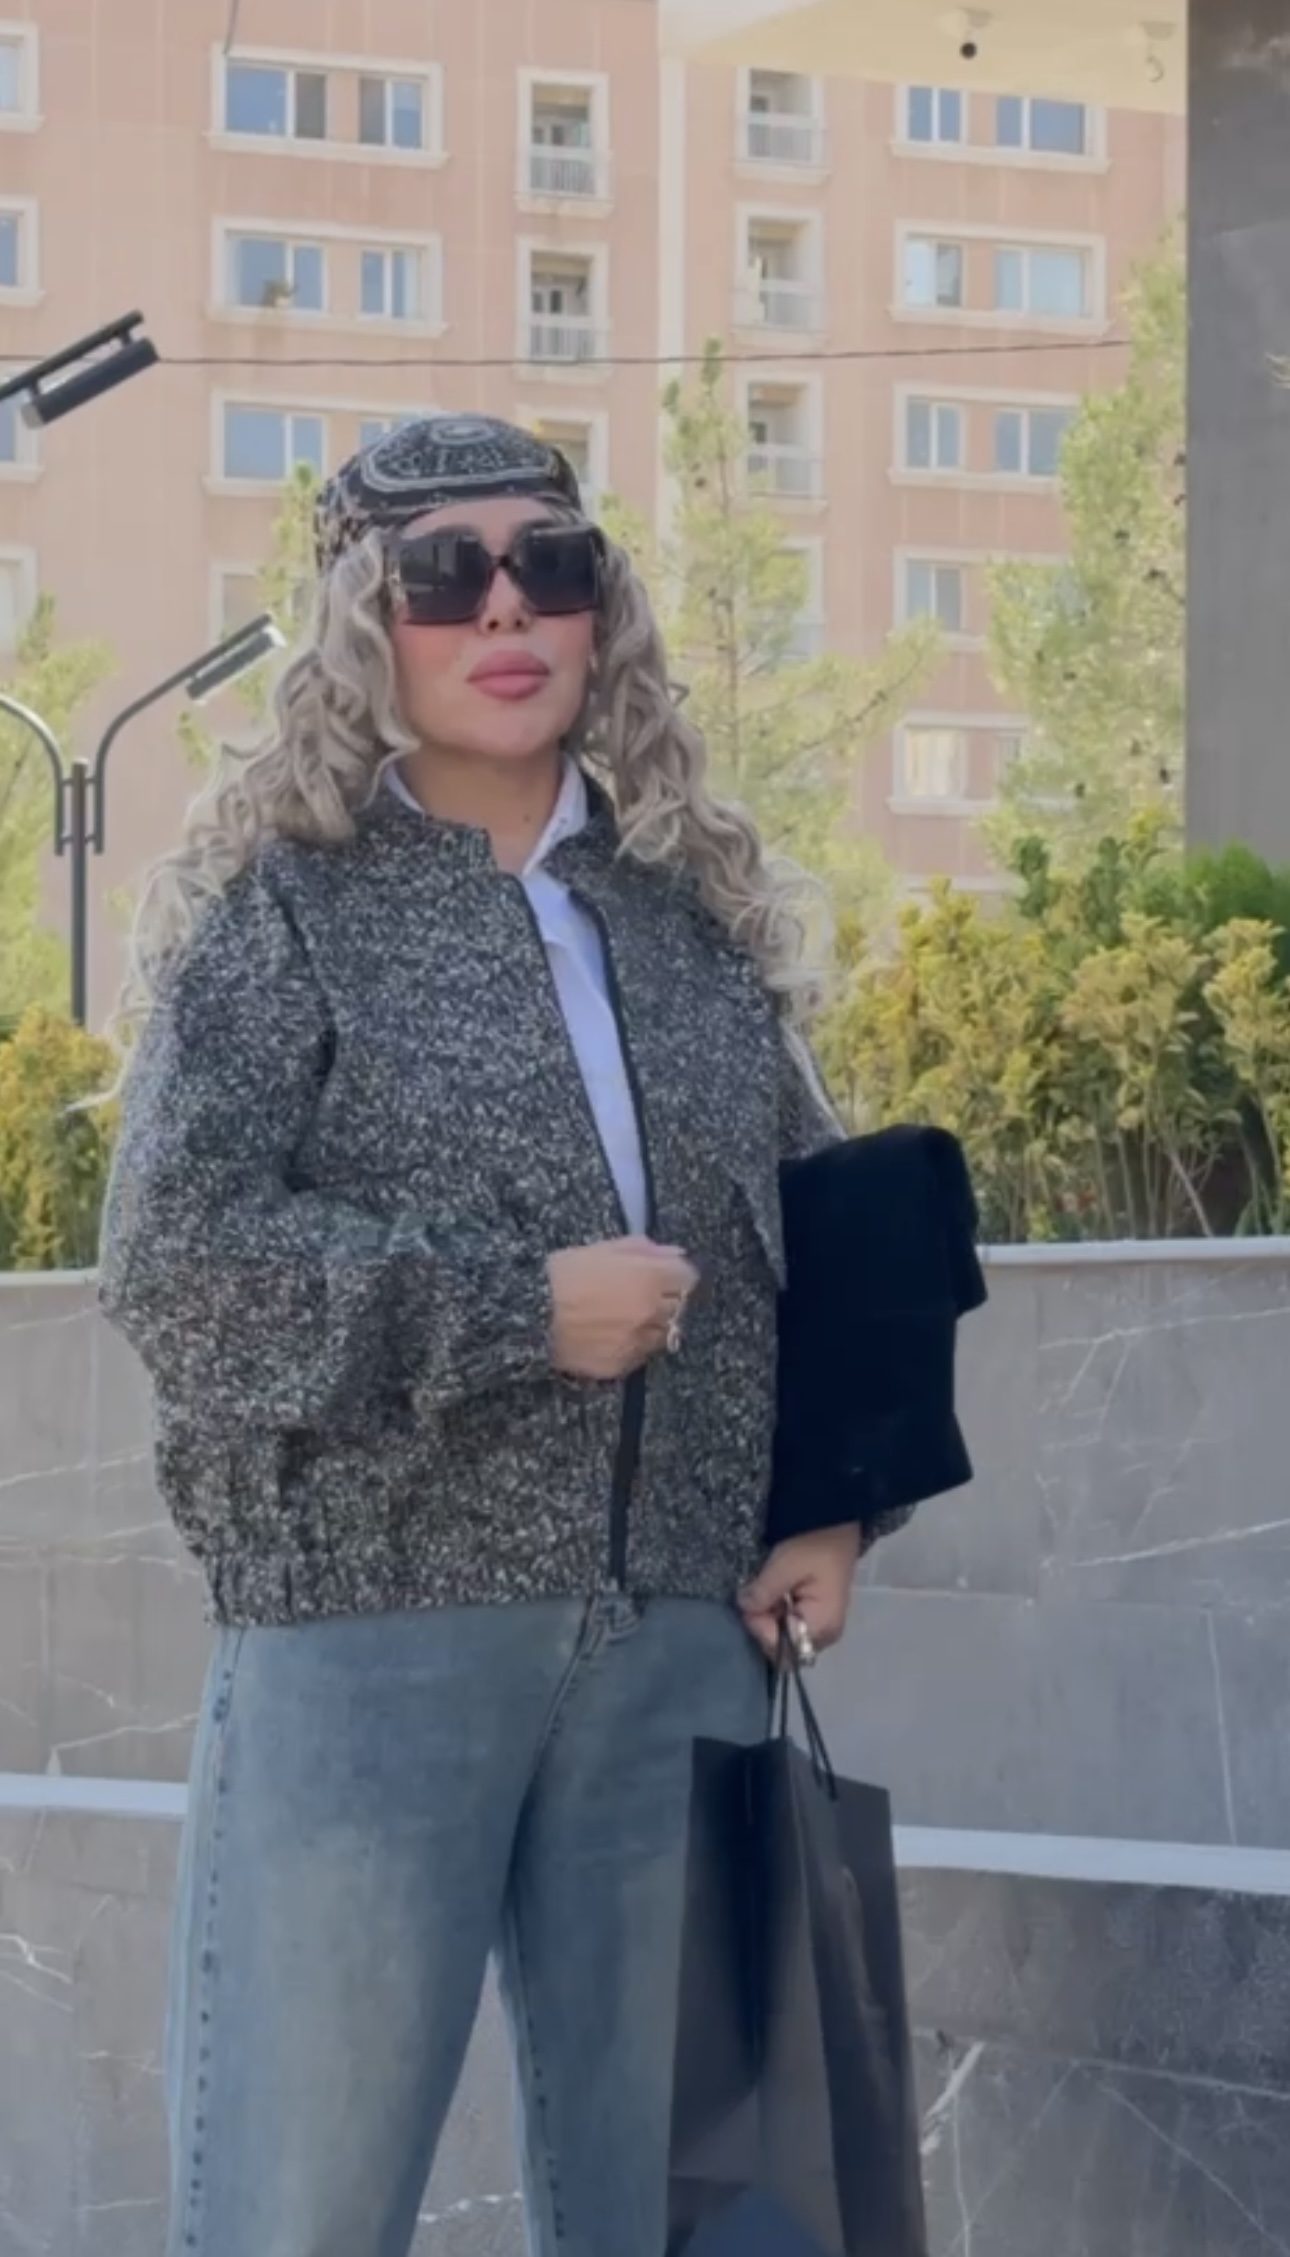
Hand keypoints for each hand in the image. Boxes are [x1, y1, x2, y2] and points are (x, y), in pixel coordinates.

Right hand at [548, 1238, 698, 1381]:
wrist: (530, 1316)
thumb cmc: (562, 1276)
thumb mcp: (601, 1249)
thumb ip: (644, 1249)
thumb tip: (675, 1254)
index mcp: (650, 1277)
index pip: (690, 1277)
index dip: (679, 1275)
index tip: (669, 1276)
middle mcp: (652, 1311)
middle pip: (681, 1307)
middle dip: (669, 1300)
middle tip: (646, 1297)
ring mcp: (640, 1341)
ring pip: (665, 1334)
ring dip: (654, 1325)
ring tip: (627, 1319)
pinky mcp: (624, 1365)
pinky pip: (642, 1356)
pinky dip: (635, 1346)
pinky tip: (614, 1336)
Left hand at [737, 1525, 862, 1661]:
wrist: (833, 1520)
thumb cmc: (814, 1544)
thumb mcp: (784, 1566)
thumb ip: (762, 1593)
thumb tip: (744, 1608)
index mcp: (822, 1627)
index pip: (781, 1650)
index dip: (760, 1628)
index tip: (751, 1602)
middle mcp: (824, 1635)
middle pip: (781, 1644)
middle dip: (763, 1621)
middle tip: (756, 1592)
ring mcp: (820, 1625)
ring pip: (781, 1632)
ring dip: (768, 1613)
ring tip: (766, 1587)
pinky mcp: (814, 1613)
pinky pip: (787, 1621)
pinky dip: (775, 1607)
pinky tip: (774, 1589)